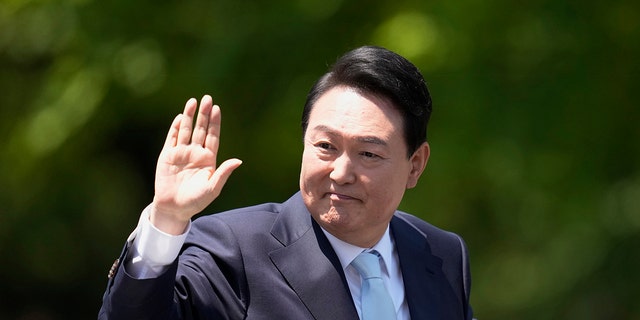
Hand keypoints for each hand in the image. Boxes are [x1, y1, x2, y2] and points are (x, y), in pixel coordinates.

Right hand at [150, 95, 241, 234]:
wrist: (174, 208)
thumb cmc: (196, 201)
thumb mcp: (213, 188)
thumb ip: (223, 173)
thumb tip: (238, 160)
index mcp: (208, 159)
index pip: (212, 136)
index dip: (214, 123)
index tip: (217, 109)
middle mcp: (195, 153)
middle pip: (200, 129)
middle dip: (204, 114)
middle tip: (207, 98)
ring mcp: (181, 153)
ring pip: (186, 130)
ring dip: (189, 116)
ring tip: (193, 101)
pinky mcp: (167, 156)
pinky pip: (172, 138)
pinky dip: (175, 128)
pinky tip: (180, 117)